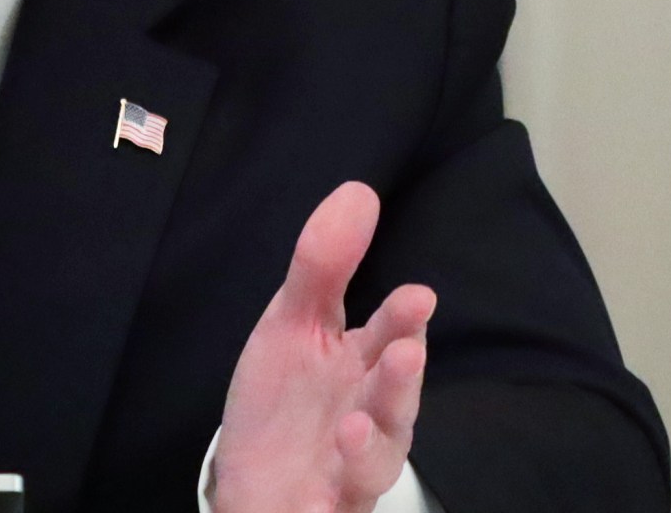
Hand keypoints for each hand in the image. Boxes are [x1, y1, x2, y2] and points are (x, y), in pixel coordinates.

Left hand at [212, 183, 434, 512]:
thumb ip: (324, 265)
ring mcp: (349, 469)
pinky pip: (335, 508)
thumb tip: (360, 189)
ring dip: (370, 444)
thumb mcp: (292, 325)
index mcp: (362, 366)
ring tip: (354, 426)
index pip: (391, 337)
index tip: (417, 297)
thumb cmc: (286, 400)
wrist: (253, 483)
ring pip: (373, 461)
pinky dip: (331, 500)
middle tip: (404, 354)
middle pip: (393, 403)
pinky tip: (320, 485)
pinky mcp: (327, 508)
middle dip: (398, 381)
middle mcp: (369, 418)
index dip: (403, 320)